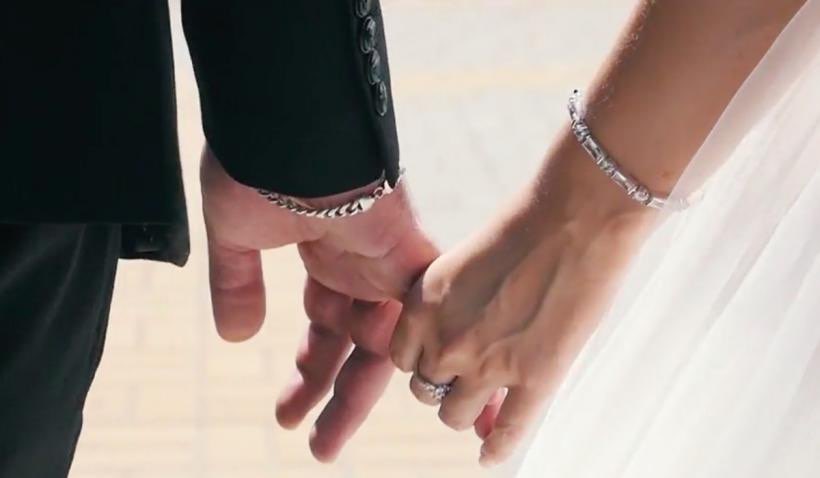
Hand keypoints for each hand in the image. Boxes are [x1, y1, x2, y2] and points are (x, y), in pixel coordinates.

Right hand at [200, 146, 437, 461]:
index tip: (288, 412)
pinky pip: (424, 318)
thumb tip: (237, 338)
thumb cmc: (262, 163)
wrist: (294, 126)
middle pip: (355, 349)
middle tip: (318, 447)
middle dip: (335, 398)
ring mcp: (387, 267)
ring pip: (386, 346)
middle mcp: (361, 271)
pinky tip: (415, 401)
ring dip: (358, 397)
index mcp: (325, 262)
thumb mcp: (236, 234)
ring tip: (326, 447)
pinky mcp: (409, 259)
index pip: (325, 330)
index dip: (309, 372)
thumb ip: (236, 283)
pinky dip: (425, 361)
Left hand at [389, 156, 653, 465]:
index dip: (423, 358)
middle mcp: (446, 339)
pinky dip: (495, 450)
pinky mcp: (535, 379)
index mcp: (424, 305)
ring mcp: (489, 365)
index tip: (440, 354)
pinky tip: (490, 457)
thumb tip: (455, 338)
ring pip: (452, 415)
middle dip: (444, 382)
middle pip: (425, 389)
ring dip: (465, 409)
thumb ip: (452, 305)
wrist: (578, 214)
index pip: (403, 357)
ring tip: (483, 401)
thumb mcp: (466, 262)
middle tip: (468, 372)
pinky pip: (506, 432)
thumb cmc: (527, 225)